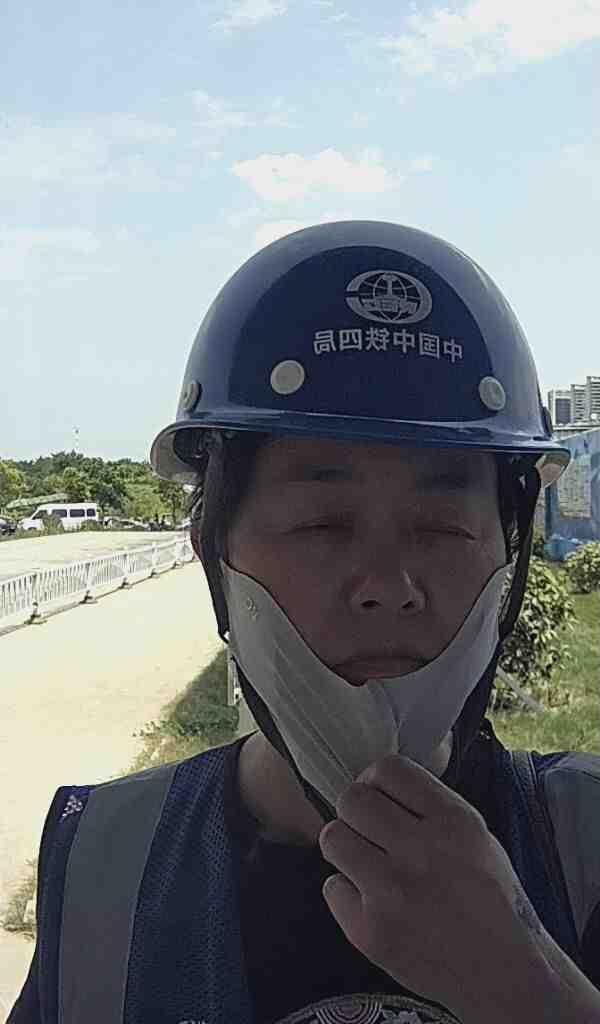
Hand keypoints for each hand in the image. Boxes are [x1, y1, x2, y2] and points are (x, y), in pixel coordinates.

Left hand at [319, 754, 551, 1019]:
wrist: (504, 974)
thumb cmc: (490, 899)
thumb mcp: (477, 835)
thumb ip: (430, 806)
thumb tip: (376, 782)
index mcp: (453, 821)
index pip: (387, 768)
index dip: (376, 780)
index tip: (379, 798)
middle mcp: (421, 851)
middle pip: (351, 799)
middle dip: (357, 813)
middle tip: (370, 833)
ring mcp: (392, 893)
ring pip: (332, 837)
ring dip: (347, 848)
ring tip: (369, 865)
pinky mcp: (370, 932)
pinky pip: (332, 887)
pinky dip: (349, 894)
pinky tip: (375, 904)